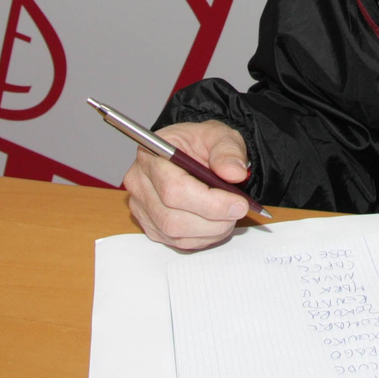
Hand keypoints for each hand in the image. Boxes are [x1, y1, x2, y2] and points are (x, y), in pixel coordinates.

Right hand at [123, 121, 251, 250]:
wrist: (191, 152)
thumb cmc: (199, 143)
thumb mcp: (219, 135)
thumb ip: (227, 151)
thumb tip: (234, 173)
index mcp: (151, 155)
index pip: (174, 189)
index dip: (209, 203)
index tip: (238, 203)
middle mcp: (140, 183)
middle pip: (172, 217)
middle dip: (214, 220)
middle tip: (239, 210)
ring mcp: (142, 207)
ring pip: (176, 234)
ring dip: (211, 230)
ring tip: (229, 215)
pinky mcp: (151, 225)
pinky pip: (177, 242)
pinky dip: (204, 237)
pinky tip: (216, 222)